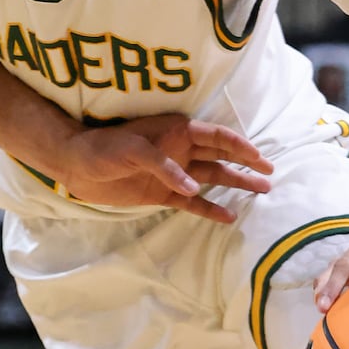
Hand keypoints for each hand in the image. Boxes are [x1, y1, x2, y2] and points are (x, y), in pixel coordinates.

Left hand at [56, 115, 273, 223]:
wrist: (77, 166)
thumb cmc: (104, 148)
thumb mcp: (132, 150)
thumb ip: (163, 165)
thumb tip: (193, 186)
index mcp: (177, 132)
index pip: (216, 136)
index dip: (240, 145)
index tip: (260, 156)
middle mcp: (180, 151)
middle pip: (221, 156)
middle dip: (246, 164)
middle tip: (271, 174)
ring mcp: (174, 173)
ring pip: (212, 177)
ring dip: (235, 184)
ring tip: (262, 192)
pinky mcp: (163, 194)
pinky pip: (193, 202)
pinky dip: (210, 209)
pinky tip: (229, 217)